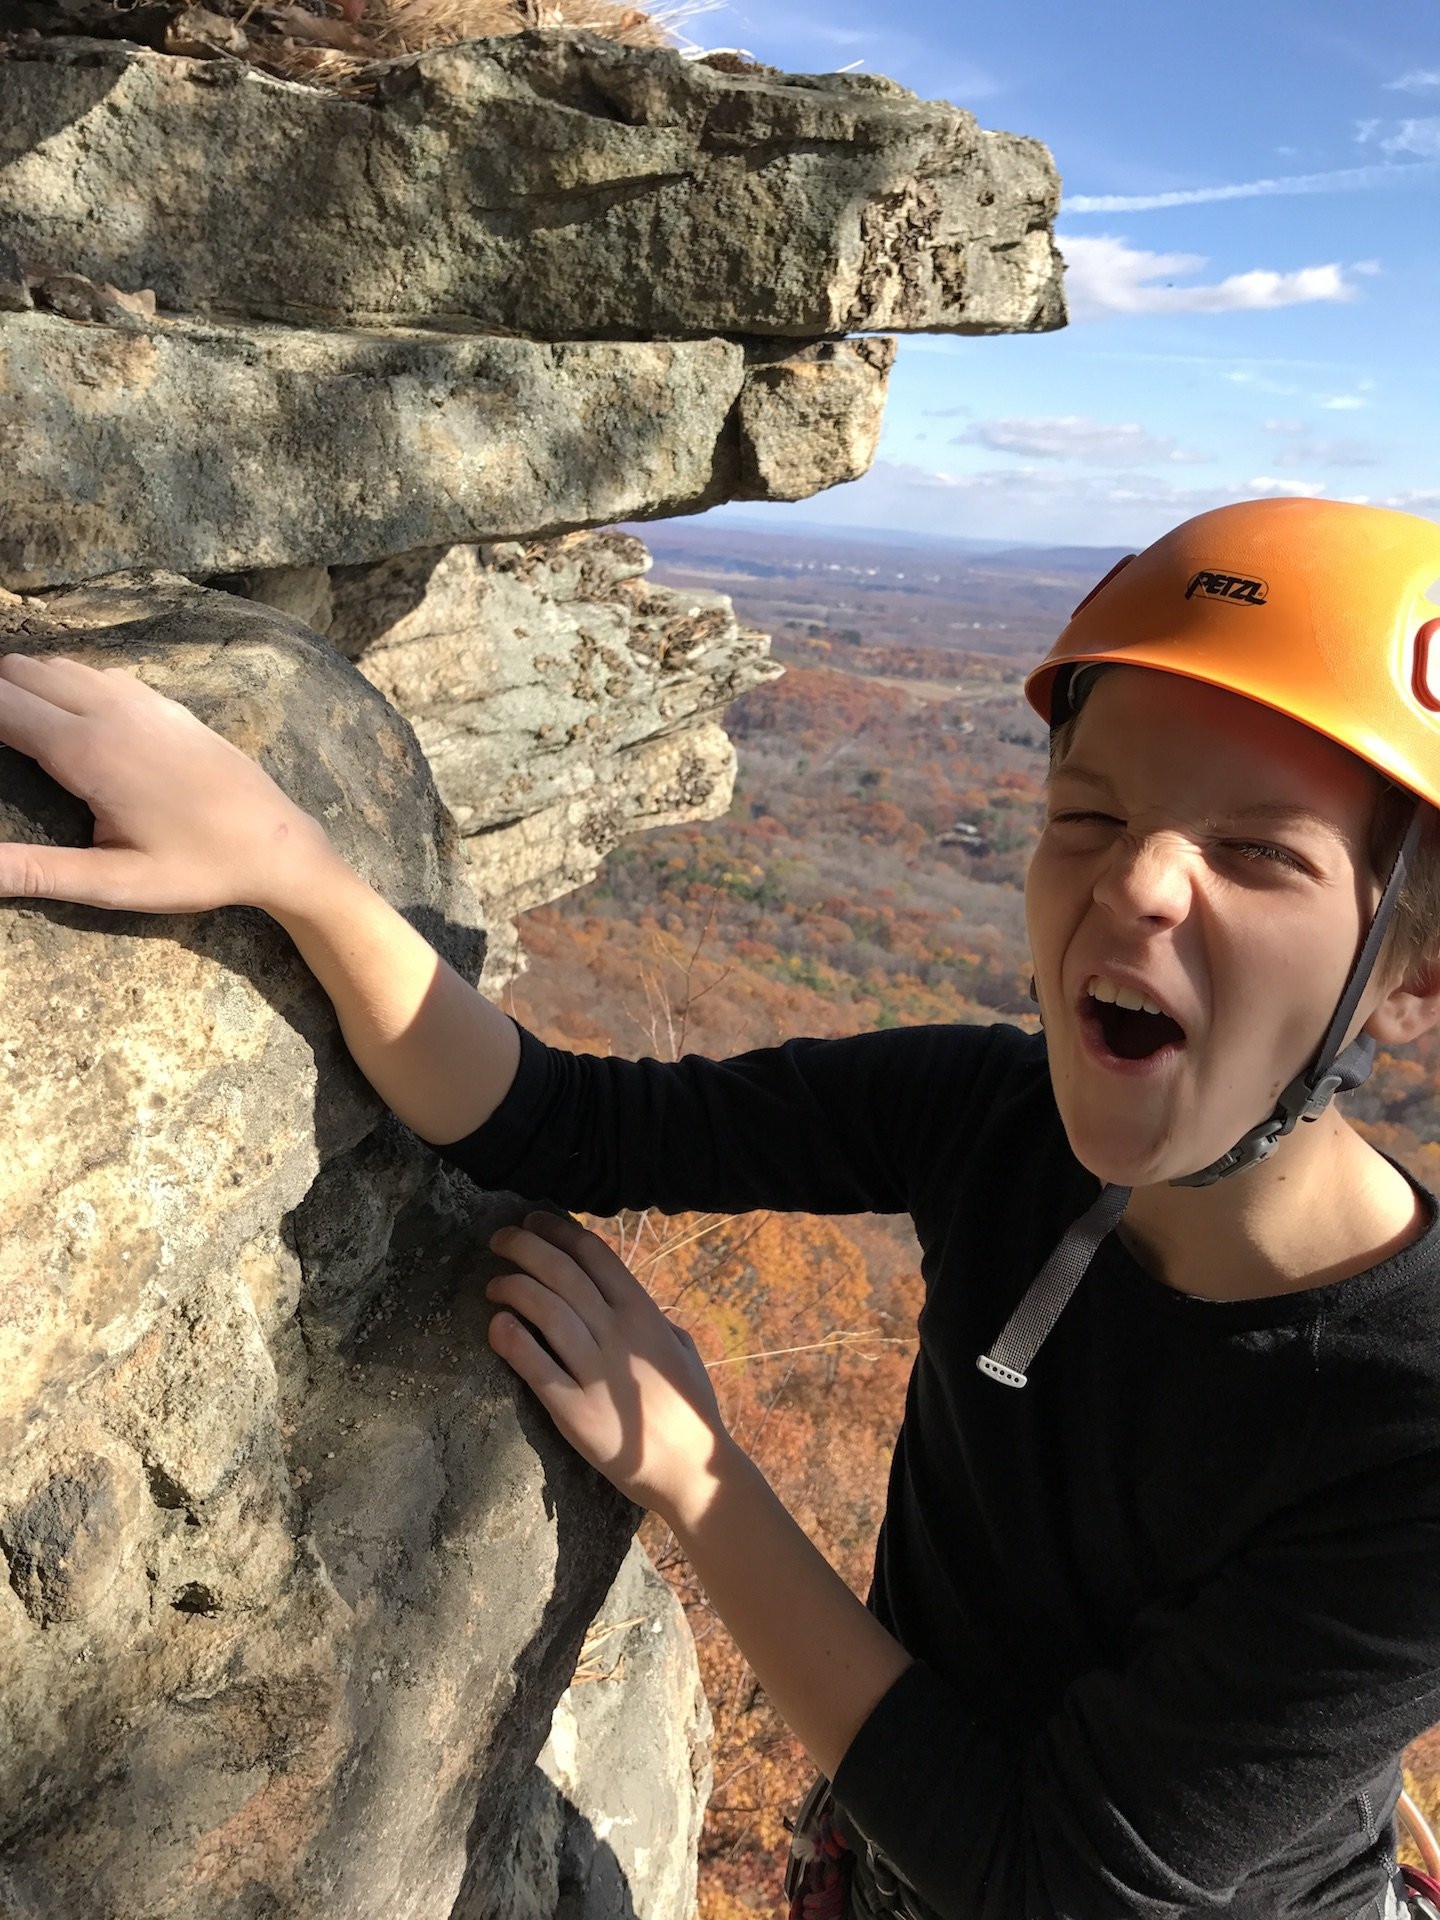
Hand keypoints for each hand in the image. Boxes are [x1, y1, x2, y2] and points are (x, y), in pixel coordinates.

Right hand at [0, 652, 336, 913]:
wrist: (280, 845)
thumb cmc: (199, 869)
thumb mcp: (115, 883)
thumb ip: (36, 872)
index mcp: (88, 751)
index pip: (0, 706)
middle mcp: (112, 711)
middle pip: (20, 673)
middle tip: (1, 746)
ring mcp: (143, 701)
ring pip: (60, 667)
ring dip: (29, 688)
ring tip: (17, 734)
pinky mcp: (168, 704)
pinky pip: (100, 674)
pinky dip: (70, 685)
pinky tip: (71, 723)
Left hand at [486, 1212, 732, 1528]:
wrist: (691, 1470)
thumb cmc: (690, 1410)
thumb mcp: (681, 1350)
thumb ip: (654, 1320)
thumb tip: (629, 1300)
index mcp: (644, 1314)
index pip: (595, 1254)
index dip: (558, 1230)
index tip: (533, 1221)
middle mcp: (620, 1334)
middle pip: (563, 1272)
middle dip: (525, 1246)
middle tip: (499, 1240)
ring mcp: (597, 1372)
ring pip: (546, 1309)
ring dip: (512, 1287)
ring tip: (493, 1284)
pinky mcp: (575, 1411)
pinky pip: (535, 1366)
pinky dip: (511, 1339)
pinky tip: (496, 1326)